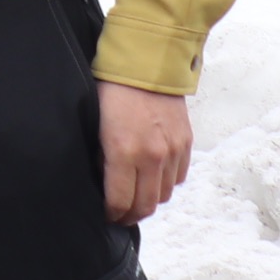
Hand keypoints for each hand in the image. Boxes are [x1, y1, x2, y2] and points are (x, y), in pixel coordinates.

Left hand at [100, 82, 193, 222]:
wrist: (146, 64)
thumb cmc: (111, 89)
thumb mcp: (93, 123)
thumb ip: (100, 155)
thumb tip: (103, 180)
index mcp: (122, 151)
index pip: (120, 201)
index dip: (112, 214)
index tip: (106, 215)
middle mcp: (152, 156)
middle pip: (146, 205)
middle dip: (131, 215)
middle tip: (120, 216)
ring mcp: (172, 150)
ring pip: (164, 195)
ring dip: (150, 201)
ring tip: (136, 198)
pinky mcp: (186, 143)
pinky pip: (178, 177)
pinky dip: (166, 183)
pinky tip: (153, 178)